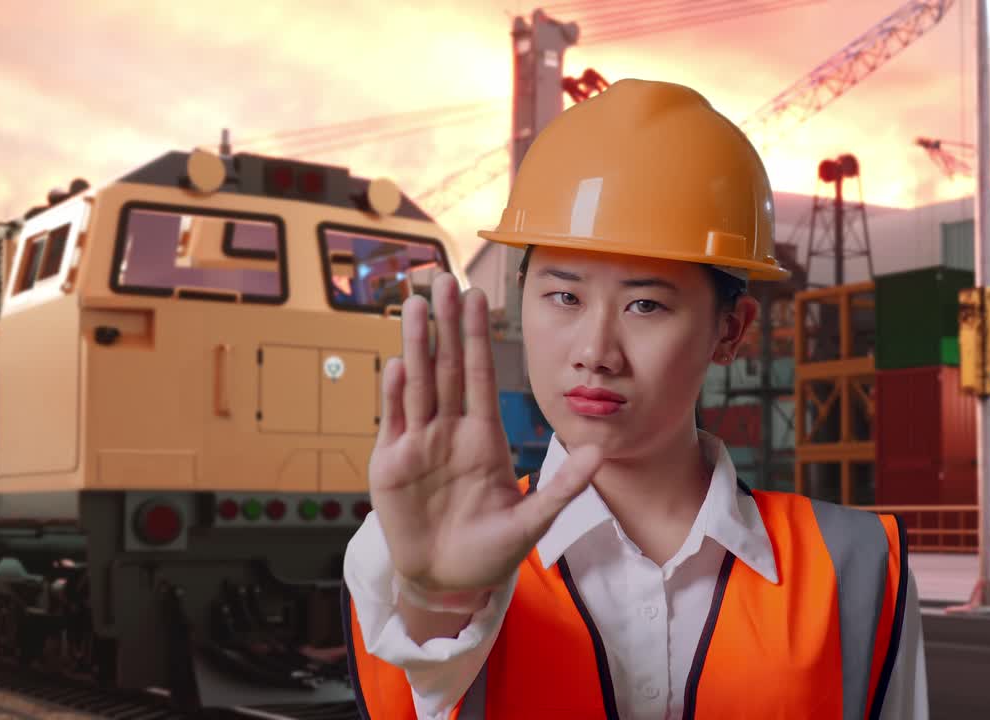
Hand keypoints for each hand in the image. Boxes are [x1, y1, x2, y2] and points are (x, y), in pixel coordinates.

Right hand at [369, 273, 601, 599]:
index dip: (479, 336)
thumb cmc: (490, 550)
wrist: (449, 582)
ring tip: (417, 306)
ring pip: (418, 384)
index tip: (479, 297)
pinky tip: (398, 363)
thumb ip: (562, 487)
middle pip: (446, 368)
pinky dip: (395, 393)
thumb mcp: (532, 521)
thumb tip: (599, 452)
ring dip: (417, 346)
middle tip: (442, 280)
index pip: (480, 375)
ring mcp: (418, 444)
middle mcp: (449, 431)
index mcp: (483, 436)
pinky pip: (394, 421)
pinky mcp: (390, 465)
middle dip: (445, 325)